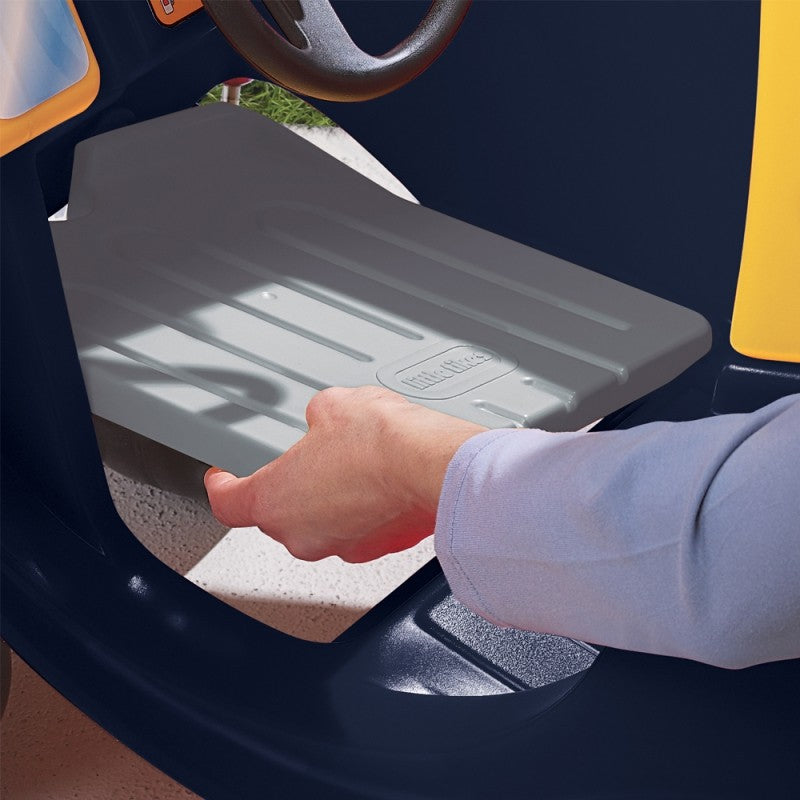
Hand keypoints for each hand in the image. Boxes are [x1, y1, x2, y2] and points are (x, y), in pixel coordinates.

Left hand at [204, 386, 486, 561]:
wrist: (431, 466)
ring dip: (330, 499)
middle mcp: (301, 534)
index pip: (227, 503)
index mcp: (274, 500)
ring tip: (354, 465)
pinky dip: (363, 510)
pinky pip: (359, 529)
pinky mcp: (378, 548)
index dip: (222, 486)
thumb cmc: (379, 442)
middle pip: (278, 513)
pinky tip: (380, 481)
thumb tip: (324, 421)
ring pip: (322, 523)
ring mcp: (341, 545)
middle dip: (291, 485)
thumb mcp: (330, 405)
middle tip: (310, 456)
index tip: (224, 477)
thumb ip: (313, 418)